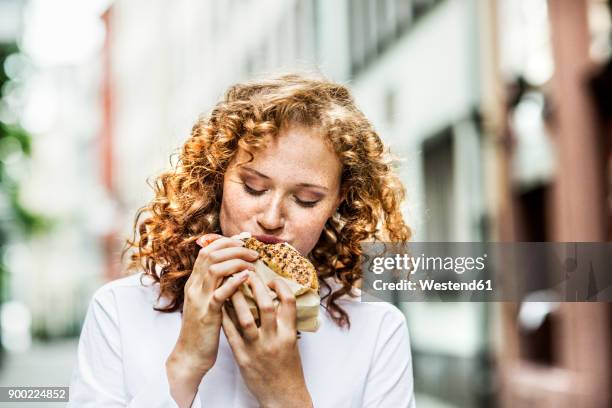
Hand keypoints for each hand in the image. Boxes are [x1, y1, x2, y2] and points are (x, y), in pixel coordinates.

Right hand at [166, 233, 259, 406]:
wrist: (191, 354)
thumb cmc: (204, 328)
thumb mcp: (207, 301)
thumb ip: (216, 284)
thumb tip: (234, 268)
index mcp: (194, 282)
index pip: (207, 251)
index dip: (226, 242)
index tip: (243, 243)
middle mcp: (194, 287)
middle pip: (210, 254)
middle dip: (234, 248)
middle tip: (253, 253)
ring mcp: (200, 300)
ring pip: (214, 269)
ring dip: (237, 262)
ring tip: (253, 265)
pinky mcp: (208, 315)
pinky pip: (220, 294)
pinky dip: (234, 282)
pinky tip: (247, 278)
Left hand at [221, 273, 312, 407]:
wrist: (282, 395)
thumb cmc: (288, 367)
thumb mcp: (291, 341)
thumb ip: (284, 322)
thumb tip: (275, 298)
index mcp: (289, 333)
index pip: (288, 301)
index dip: (280, 286)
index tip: (270, 278)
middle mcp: (274, 338)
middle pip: (265, 305)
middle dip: (255, 286)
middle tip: (247, 272)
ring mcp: (258, 348)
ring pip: (245, 317)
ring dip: (236, 298)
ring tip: (230, 283)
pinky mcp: (243, 357)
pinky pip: (231, 333)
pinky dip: (225, 317)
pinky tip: (219, 305)